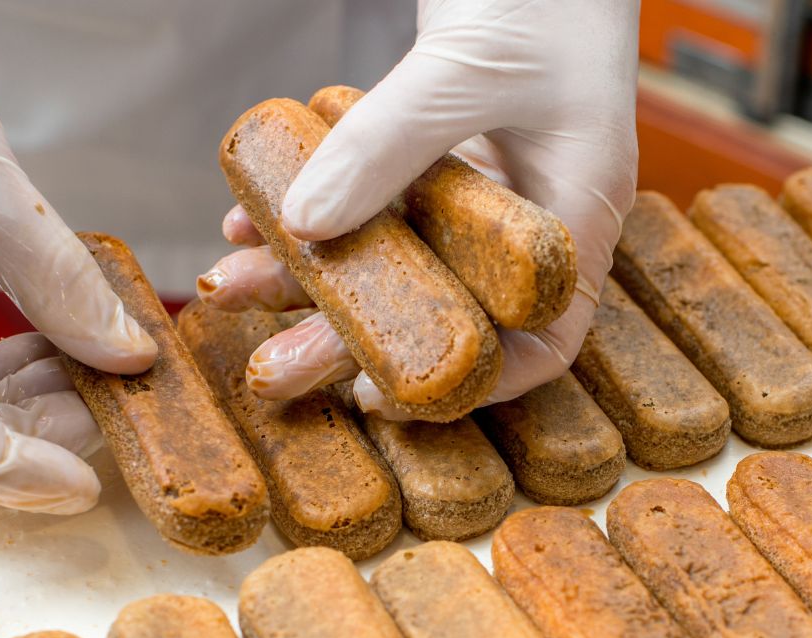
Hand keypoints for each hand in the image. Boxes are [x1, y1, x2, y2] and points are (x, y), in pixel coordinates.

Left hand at [196, 0, 639, 416]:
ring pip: (392, 259)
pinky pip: (367, 201)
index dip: (468, 383)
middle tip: (274, 368)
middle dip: (352, 342)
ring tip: (235, 289)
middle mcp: (527, 213)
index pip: (541, 340)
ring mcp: (476, 184)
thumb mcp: (464, 69)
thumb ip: (388, 145)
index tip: (380, 395)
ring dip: (311, 281)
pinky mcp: (430, 151)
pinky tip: (248, 222)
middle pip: (443, 312)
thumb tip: (305, 226)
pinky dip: (308, 215)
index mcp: (577, 214)